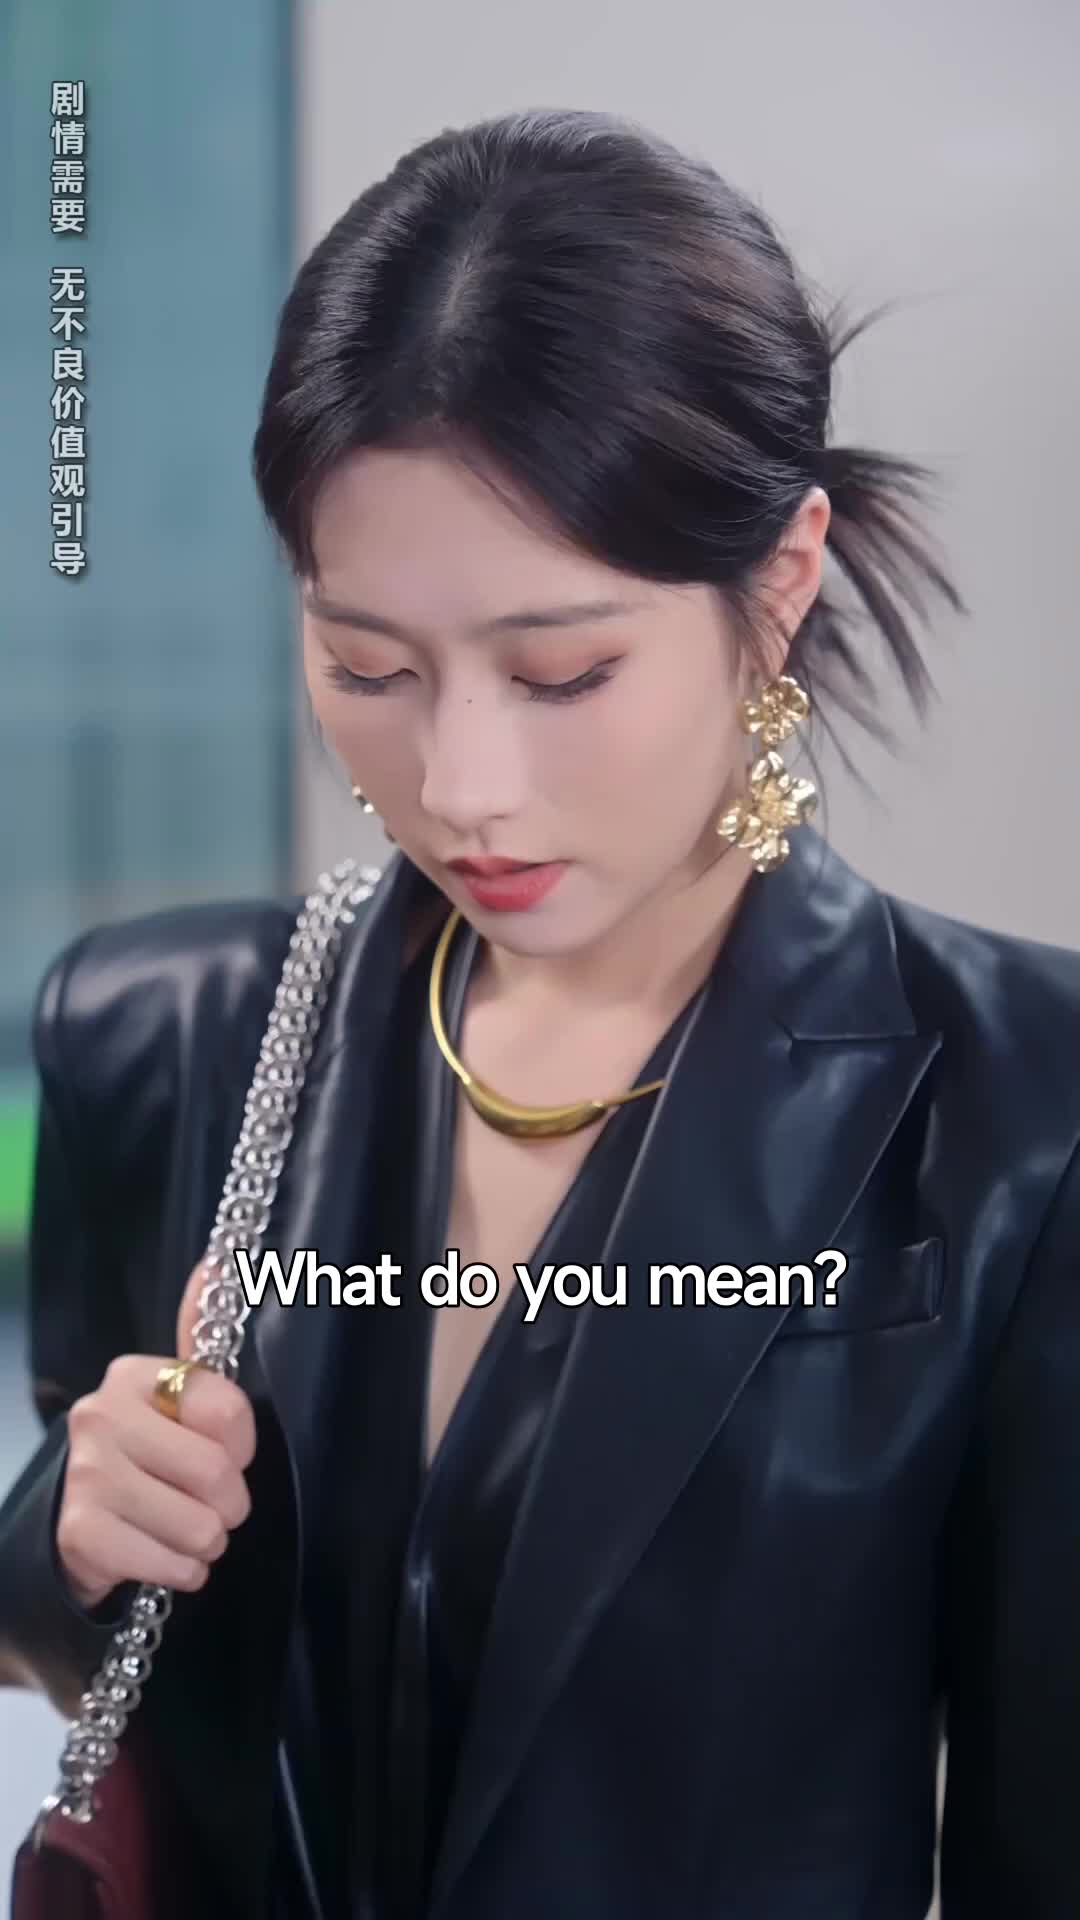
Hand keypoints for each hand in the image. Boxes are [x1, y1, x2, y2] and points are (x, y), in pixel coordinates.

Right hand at [54, 1262, 254, 1611]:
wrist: (86, 1521)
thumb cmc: (150, 1453)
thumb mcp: (178, 1395)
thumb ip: (199, 1332)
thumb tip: (215, 1261)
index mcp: (132, 1375)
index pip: (230, 1412)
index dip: (241, 1445)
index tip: (223, 1450)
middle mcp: (100, 1416)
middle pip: (218, 1474)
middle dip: (230, 1502)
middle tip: (209, 1500)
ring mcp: (86, 1476)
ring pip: (201, 1526)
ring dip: (207, 1540)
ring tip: (184, 1526)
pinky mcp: (81, 1535)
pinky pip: (174, 1565)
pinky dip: (183, 1570)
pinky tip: (163, 1552)